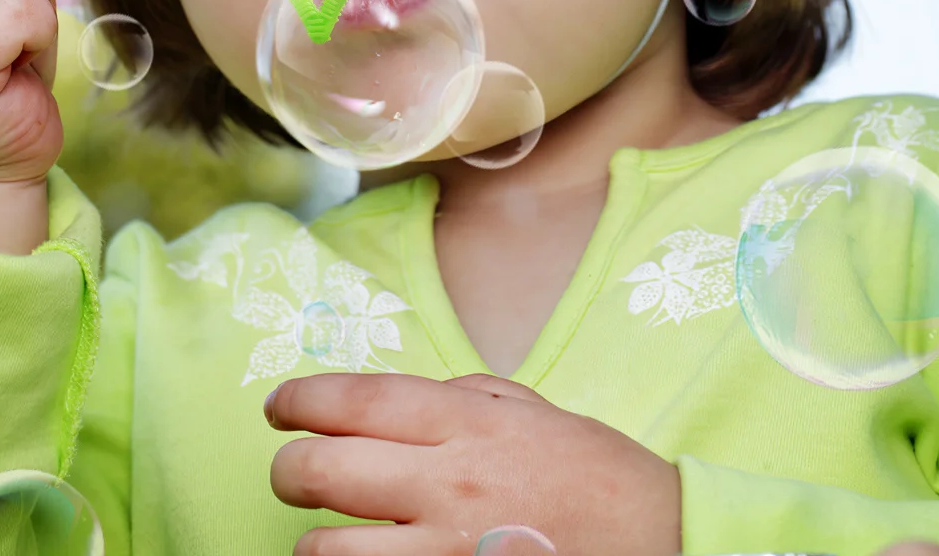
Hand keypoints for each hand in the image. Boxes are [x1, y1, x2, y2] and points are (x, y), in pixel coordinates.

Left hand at [265, 372, 680, 554]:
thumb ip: (460, 397)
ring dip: (314, 542)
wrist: (661, 542)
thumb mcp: (530, 411)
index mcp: (467, 424)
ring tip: (326, 535)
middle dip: (289, 469)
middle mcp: (449, 483)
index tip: (277, 405)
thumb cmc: (593, 473)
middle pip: (323, 469)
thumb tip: (392, 399)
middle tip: (291, 470)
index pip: (357, 399)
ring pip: (328, 551)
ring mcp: (448, 552)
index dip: (302, 398)